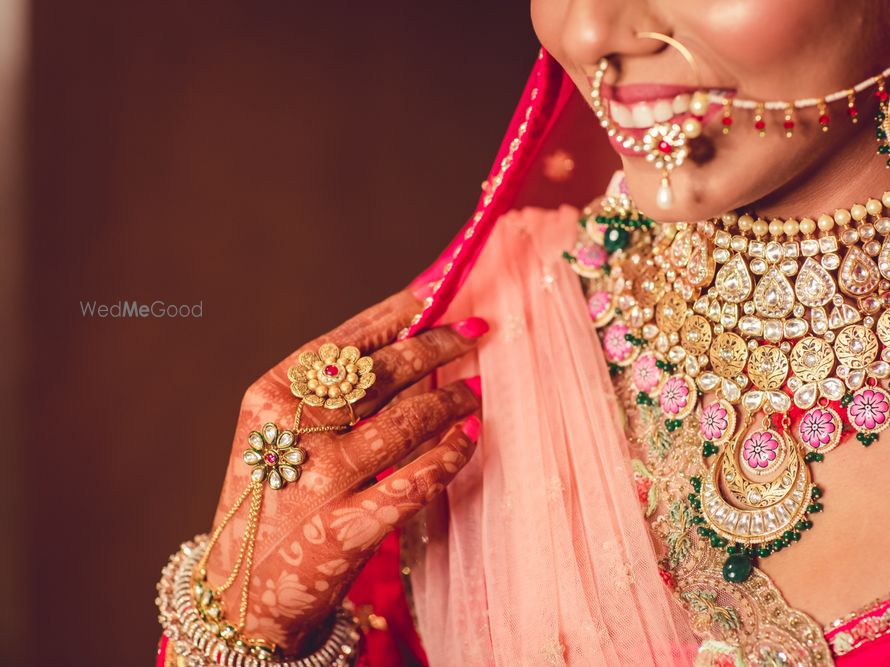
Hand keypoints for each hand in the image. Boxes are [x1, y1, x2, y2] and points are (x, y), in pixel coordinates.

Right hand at [204, 290, 485, 654]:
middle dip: (437, 345)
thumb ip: (326, 391)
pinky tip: (469, 436)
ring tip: (473, 389)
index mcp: (270, 397)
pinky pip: (417, 480)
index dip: (398, 313)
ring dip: (451, 398)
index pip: (344, 341)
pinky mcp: (346, 530)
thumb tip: (408, 337)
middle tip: (473, 331)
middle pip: (381, 373)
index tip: (437, 292)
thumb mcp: (275, 434)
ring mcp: (320, 483)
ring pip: (406, 421)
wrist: (241, 590)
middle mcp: (291, 434)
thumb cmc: (270, 497)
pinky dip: (451, 454)